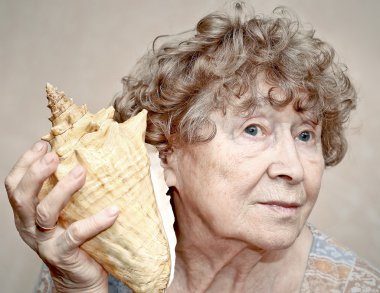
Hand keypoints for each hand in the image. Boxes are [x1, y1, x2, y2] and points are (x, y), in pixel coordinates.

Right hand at [5, 141, 118, 291]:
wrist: (79, 278)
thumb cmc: (76, 239)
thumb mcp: (65, 213)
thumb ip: (66, 192)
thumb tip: (83, 158)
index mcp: (27, 214)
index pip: (15, 185)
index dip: (25, 162)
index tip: (44, 144)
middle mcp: (29, 227)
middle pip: (21, 197)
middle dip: (36, 173)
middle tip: (54, 156)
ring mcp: (44, 242)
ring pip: (44, 213)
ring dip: (62, 190)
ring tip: (81, 173)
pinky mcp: (62, 255)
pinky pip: (76, 234)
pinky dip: (95, 221)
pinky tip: (113, 211)